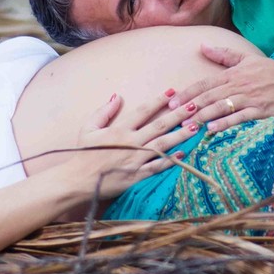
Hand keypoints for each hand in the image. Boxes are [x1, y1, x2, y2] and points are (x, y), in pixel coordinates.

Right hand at [74, 92, 196, 197]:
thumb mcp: (88, 128)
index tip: (173, 92)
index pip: (143, 111)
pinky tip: (184, 153)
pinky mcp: (137, 176)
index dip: (159, 101)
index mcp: (119, 130)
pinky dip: (171, 161)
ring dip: (181, 135)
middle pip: (159, 126)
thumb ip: (104, 111)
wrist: (77, 181)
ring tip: (196, 127)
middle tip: (195, 106)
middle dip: (178, 115)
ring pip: (162, 145)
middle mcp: (130, 143)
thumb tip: (116, 96)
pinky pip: (157, 167)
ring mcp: (135, 160)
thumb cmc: (82, 154)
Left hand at [166, 46, 273, 132]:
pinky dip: (225, 123)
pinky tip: (212, 129)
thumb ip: (223, 53)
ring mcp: (247, 98)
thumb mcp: (245, 58)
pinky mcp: (258, 110)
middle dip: (190, 106)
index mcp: (231, 74)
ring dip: (203, 116)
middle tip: (173, 116)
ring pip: (220, 107)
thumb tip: (202, 46)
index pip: (204, 84)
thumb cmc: (268, 69)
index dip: (187, 93)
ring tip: (187, 124)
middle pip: (208, 96)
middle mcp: (237, 86)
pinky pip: (239, 117)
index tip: (172, 101)